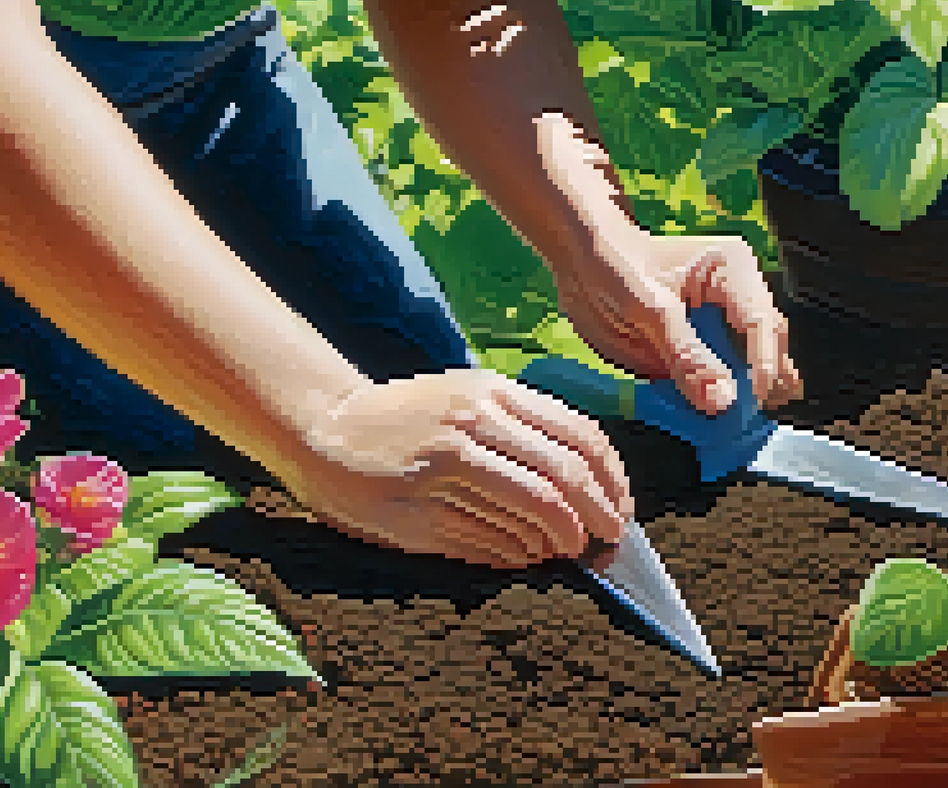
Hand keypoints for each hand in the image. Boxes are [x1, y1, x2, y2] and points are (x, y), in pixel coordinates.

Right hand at [282, 369, 632, 569]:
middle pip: (563, 478)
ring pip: (532, 511)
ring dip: (558, 540)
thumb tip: (589, 484)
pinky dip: (517, 554)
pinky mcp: (420, 509)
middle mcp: (472, 423)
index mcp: (493, 392)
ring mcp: (445, 467)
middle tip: (605, 541)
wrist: (326, 430)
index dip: (613, 482)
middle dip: (597, 517)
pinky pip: (490, 540)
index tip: (621, 509)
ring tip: (561, 551)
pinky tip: (520, 556)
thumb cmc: (408, 418)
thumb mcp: (468, 398)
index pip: (580, 437)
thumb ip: (524, 429)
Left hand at [536, 113, 802, 415]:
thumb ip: (684, 354)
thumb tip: (722, 401)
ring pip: (751, 366)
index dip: (763, 363)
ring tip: (738, 428)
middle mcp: (739, 295)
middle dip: (763, 384)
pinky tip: (717, 423)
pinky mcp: (706, 347)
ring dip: (747, 397)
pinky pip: (722, 378)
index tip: (752, 398)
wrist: (582, 263)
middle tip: (748, 422)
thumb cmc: (613, 267)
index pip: (762, 321)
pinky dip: (720, 400)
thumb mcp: (646, 310)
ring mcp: (724, 323)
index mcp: (732, 270)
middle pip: (767, 346)